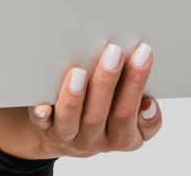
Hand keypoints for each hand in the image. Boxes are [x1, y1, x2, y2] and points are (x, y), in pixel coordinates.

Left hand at [0, 41, 162, 159]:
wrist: (66, 136)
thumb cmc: (105, 116)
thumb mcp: (131, 123)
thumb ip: (146, 117)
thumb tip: (148, 105)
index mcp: (121, 136)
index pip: (130, 112)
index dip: (137, 83)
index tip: (143, 52)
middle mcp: (94, 139)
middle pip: (101, 113)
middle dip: (108, 80)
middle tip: (114, 52)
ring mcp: (68, 135)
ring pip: (71, 118)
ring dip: (75, 96)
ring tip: (78, 72)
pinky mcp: (45, 130)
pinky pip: (41, 124)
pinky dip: (41, 115)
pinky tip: (42, 105)